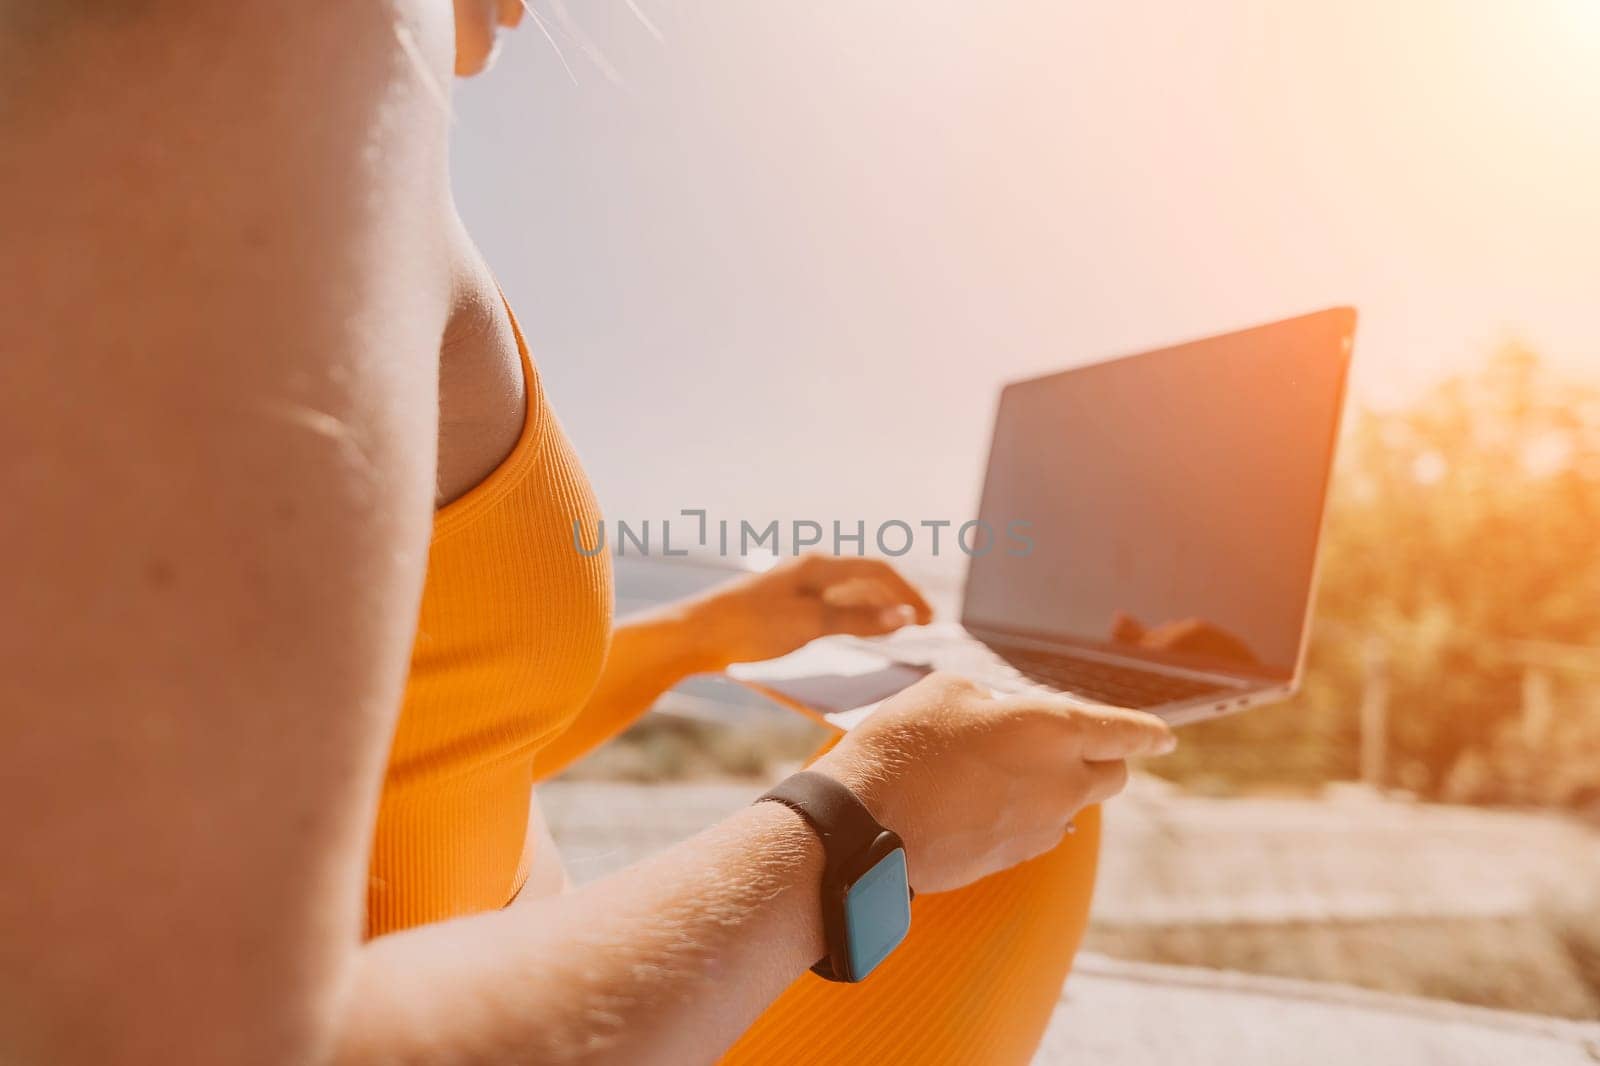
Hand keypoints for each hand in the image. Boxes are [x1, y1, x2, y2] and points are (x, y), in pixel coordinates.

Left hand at [689, 554, 933, 668]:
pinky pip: (833, 606)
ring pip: (850, 593)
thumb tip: (903, 616)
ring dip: (878, 609)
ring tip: (899, 632)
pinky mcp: (785, 608)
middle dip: (898, 600)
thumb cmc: (750, 628)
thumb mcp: (809, 625)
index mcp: (819, 566)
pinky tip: (858, 634)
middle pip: (867, 580)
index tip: (931, 620)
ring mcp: (797, 588)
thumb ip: (857, 619)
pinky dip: (855, 618)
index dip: (908, 593)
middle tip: (923, 629)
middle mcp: (811, 571)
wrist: (695, 635)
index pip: (878, 571)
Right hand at [812, 672, 1174, 892]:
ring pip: (1076, 807)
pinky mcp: (1012, 858)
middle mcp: (1060, 783)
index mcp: (1052, 731)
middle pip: (1112, 776)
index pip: (1124, 731)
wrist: (865, 824)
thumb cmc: (903, 746)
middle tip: (1074, 745)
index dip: (1149, 731)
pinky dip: (1031, 815)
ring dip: (1060, 788)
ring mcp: (1040, 828)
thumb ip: (990, 698)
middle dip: (1104, 758)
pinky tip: (991, 803)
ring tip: (1011, 772)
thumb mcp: (945, 691)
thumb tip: (998, 717)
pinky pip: (1043, 833)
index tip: (1165, 736)